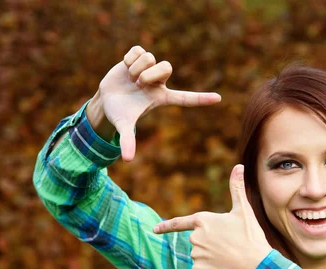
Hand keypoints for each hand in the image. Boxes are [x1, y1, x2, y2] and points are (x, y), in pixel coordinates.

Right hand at [87, 45, 220, 161]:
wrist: (106, 100)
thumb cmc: (119, 113)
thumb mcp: (124, 126)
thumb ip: (128, 141)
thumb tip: (127, 160)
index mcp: (161, 98)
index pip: (185, 98)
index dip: (201, 99)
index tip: (219, 99)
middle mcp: (158, 82)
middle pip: (167, 67)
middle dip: (149, 73)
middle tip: (138, 83)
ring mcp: (149, 68)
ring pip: (150, 57)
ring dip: (136, 68)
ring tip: (129, 78)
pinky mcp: (138, 57)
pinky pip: (138, 50)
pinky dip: (129, 59)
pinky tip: (125, 67)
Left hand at [153, 165, 272, 268]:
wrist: (255, 264)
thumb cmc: (250, 235)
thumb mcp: (243, 210)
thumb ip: (236, 187)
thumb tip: (239, 166)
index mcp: (203, 220)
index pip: (179, 223)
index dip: (166, 226)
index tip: (154, 229)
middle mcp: (195, 237)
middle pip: (198, 240)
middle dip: (211, 242)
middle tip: (230, 243)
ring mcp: (196, 254)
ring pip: (200, 254)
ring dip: (211, 255)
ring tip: (229, 254)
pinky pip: (202, 268)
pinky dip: (211, 268)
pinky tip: (224, 266)